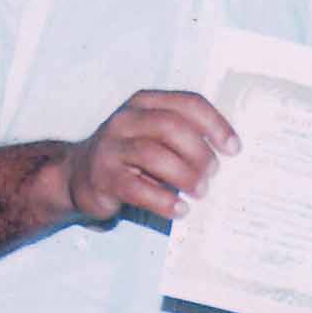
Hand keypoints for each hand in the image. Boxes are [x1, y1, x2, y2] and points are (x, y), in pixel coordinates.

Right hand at [63, 90, 238, 222]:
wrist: (78, 177)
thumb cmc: (128, 157)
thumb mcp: (153, 136)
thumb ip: (182, 137)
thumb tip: (224, 157)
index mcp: (145, 103)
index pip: (187, 103)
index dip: (215, 124)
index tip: (233, 148)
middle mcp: (125, 120)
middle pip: (171, 126)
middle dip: (199, 152)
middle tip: (213, 174)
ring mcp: (110, 148)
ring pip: (153, 155)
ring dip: (184, 175)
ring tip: (200, 191)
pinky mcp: (103, 177)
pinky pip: (137, 188)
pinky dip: (163, 201)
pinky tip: (180, 209)